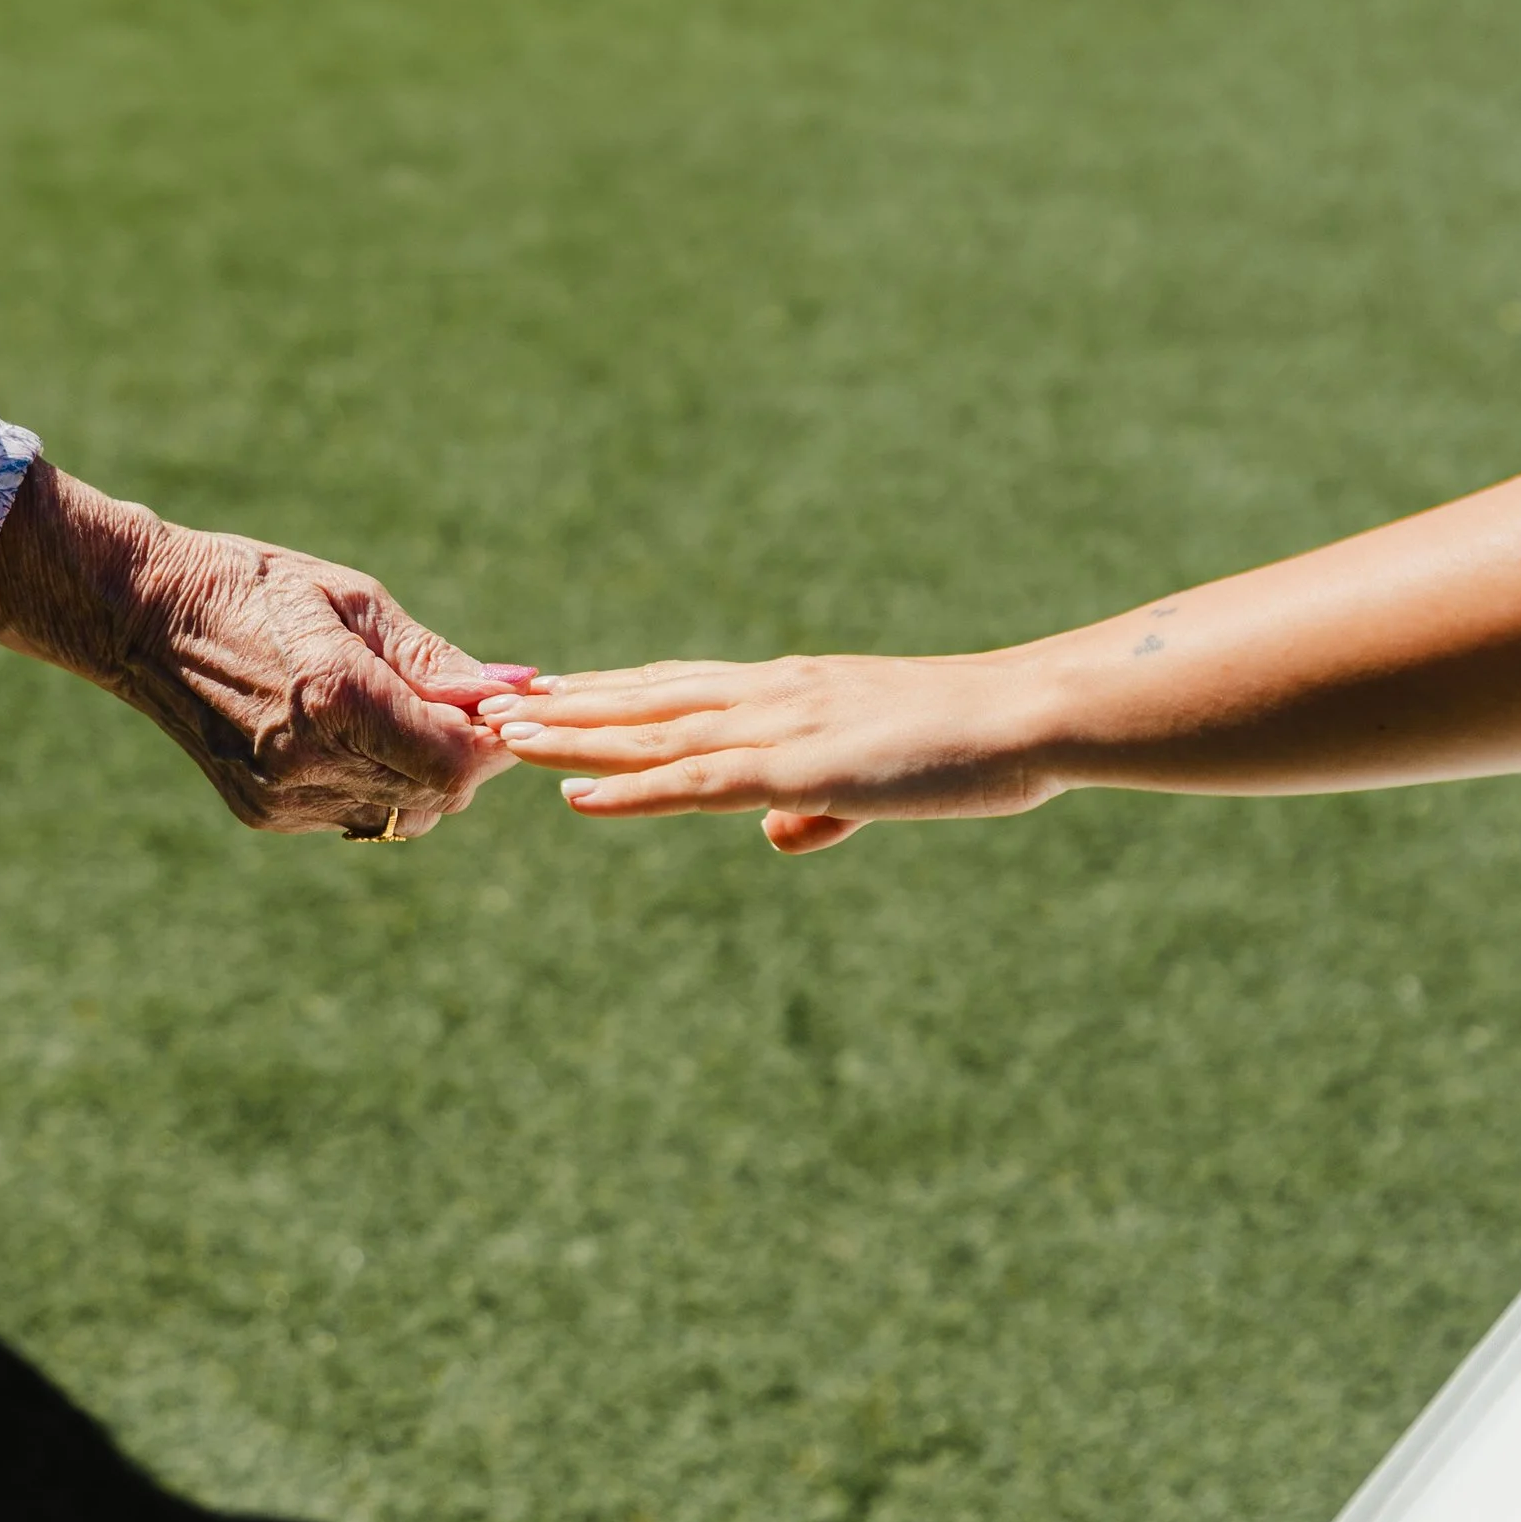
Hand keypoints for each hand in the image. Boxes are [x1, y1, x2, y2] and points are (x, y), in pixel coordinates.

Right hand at [0, 461, 519, 836]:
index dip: (492, 743)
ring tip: (398, 716)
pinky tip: (351, 738)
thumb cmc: (257, 588)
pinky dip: (376, 785)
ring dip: (421, 775)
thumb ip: (434, 660)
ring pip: (402, 814)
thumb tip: (516, 689)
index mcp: (334, 695)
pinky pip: (356, 815)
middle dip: (463, 757)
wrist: (143, 617)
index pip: (453, 762)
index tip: (499, 708)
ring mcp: (281, 795)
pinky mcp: (264, 814)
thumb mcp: (354, 601)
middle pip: (436, 795)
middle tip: (456, 708)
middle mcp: (307, 758)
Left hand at [478, 655, 1061, 852]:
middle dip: (567, 708)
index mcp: (790, 691)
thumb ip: (824, 805)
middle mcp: (771, 695)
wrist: (1030, 716)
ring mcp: (780, 727)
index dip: (609, 692)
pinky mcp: (799, 767)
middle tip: (490, 709)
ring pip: (654, 735)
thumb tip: (779, 834)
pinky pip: (696, 781)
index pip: (679, 687)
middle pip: (647, 701)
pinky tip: (578, 795)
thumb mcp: (882, 779)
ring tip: (505, 740)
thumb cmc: (973, 743)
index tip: (546, 692)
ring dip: (575, 740)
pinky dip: (631, 788)